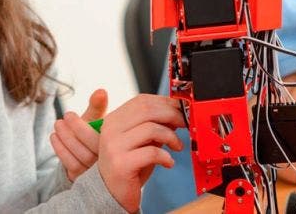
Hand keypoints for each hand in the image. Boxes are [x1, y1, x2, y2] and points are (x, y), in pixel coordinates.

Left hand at [50, 89, 107, 181]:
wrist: (93, 157)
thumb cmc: (96, 134)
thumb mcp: (98, 119)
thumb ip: (98, 106)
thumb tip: (100, 91)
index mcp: (117, 147)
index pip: (98, 140)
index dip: (80, 128)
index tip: (68, 114)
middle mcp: (109, 163)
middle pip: (87, 151)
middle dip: (70, 133)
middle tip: (61, 119)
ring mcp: (95, 174)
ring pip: (78, 158)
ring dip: (64, 140)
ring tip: (57, 125)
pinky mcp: (83, 179)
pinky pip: (70, 165)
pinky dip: (60, 150)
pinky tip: (54, 137)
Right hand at [98, 94, 184, 212]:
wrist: (112, 194)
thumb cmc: (130, 166)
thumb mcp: (142, 141)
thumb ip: (154, 125)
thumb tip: (177, 111)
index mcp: (113, 120)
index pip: (141, 101)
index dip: (165, 102)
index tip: (180, 109)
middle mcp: (110, 130)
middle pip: (147, 111)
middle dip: (172, 115)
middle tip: (185, 124)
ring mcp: (114, 147)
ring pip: (151, 129)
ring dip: (171, 137)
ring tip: (177, 146)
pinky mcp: (121, 164)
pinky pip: (152, 152)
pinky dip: (166, 157)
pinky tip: (168, 162)